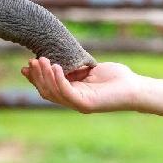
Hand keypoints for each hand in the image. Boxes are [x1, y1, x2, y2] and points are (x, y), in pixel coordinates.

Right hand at [21, 57, 141, 112]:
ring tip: (41, 60)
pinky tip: (56, 67)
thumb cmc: (116, 78)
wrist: (135, 87)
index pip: (48, 87)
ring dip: (45, 76)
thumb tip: (57, 58)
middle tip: (32, 60)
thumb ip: (74, 67)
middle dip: (37, 76)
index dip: (36, 78)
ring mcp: (79, 104)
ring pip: (54, 93)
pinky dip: (59, 80)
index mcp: (73, 93)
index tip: (27, 65)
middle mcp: (73, 101)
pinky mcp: (86, 105)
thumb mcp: (89, 68)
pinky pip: (67, 92)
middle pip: (47, 91)